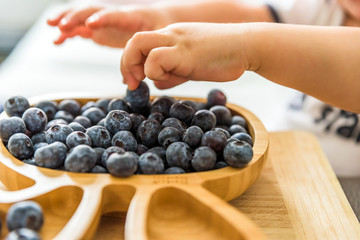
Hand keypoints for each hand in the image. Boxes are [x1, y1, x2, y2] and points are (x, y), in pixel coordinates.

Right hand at [47, 5, 170, 47]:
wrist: (156, 20)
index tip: (91, 25)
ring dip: (67, 19)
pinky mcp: (97, 29)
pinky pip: (80, 29)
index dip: (102, 19)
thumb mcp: (158, 40)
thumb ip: (147, 56)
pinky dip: (69, 33)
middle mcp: (113, 16)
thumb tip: (130, 81)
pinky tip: (57, 41)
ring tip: (51, 25)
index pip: (114, 16)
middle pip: (92, 12)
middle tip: (62, 25)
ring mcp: (103, 22)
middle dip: (77, 16)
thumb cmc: (158, 30)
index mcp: (130, 16)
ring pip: (82, 17)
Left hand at [121, 22, 249, 89]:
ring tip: (148, 80)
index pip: (140, 43)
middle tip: (132, 83)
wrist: (247, 45)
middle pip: (133, 40)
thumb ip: (174, 73)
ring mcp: (177, 41)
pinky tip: (170, 78)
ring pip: (138, 43)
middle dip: (126, 64)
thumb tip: (157, 84)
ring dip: (136, 66)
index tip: (134, 81)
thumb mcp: (192, 65)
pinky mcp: (185, 51)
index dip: (130, 62)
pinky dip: (155, 71)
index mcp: (172, 36)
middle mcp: (171, 34)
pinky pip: (156, 58)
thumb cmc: (223, 56)